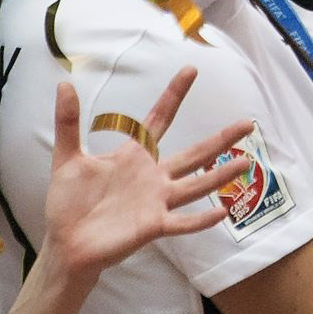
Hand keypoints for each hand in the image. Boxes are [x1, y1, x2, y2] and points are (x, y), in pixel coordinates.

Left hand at [41, 70, 253, 287]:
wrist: (67, 243)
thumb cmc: (70, 203)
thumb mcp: (67, 158)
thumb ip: (68, 122)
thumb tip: (64, 83)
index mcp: (135, 157)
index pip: (159, 119)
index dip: (174, 95)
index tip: (190, 70)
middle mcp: (154, 177)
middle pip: (195, 153)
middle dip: (221, 138)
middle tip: (248, 123)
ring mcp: (157, 201)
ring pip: (197, 186)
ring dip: (220, 175)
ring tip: (245, 163)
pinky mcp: (153, 226)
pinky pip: (182, 222)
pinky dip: (201, 219)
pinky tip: (221, 212)